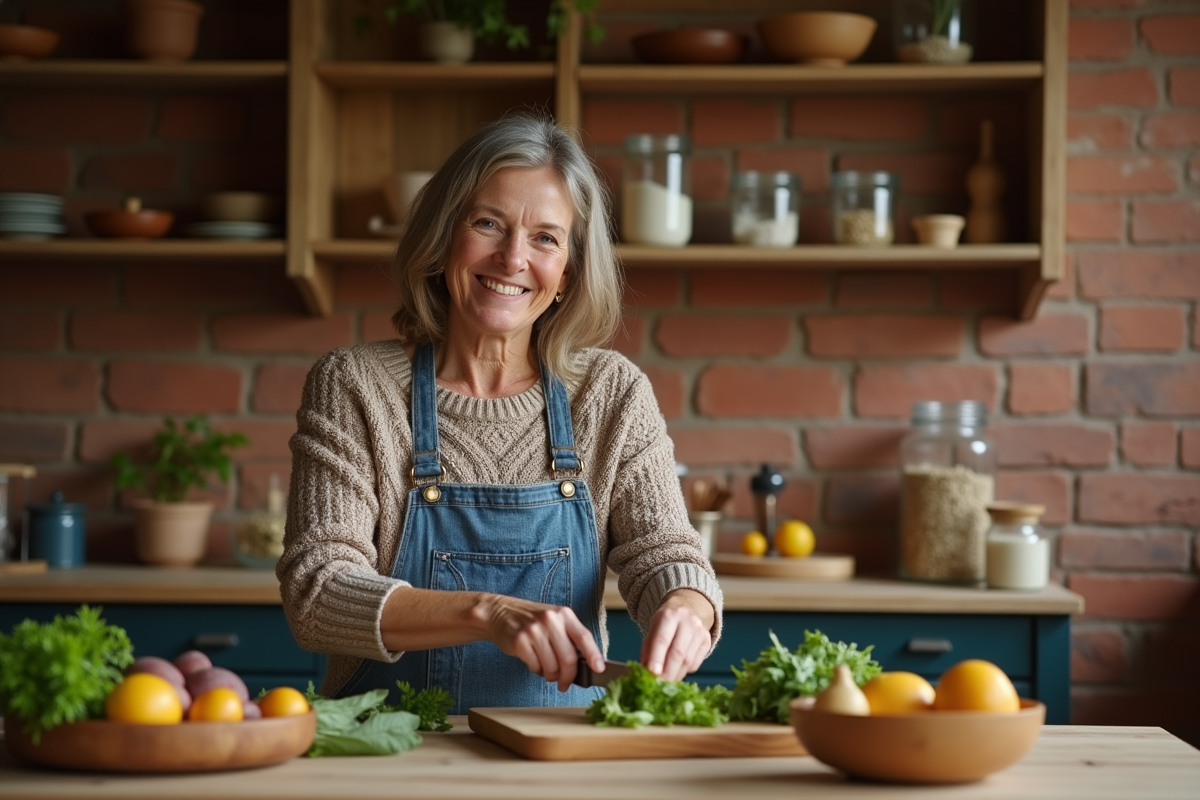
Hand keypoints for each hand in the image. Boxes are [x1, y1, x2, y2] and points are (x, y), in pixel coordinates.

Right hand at [477, 594, 604, 692]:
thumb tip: (586, 664)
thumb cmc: (531, 620)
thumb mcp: (554, 620)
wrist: (499, 612)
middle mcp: (551, 620)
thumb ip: (570, 637)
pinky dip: (537, 671)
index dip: (594, 655)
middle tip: (565, 684)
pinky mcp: (520, 641)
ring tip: (547, 672)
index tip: (599, 669)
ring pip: (552, 666)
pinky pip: (535, 666)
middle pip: (569, 658)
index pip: (584, 637)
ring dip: (551, 676)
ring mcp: (534, 630)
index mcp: (564, 614)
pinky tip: (534, 664)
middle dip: (569, 677)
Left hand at [640, 589, 714, 681]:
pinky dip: (684, 671)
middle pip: (678, 653)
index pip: (662, 639)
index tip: (651, 673)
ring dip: (675, 675)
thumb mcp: (652, 628)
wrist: (687, 608)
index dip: (657, 658)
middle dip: (667, 672)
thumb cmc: (666, 622)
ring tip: (665, 681)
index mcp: (669, 615)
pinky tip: (677, 670)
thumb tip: (644, 669)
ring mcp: (700, 631)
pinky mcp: (707, 641)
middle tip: (657, 685)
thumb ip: (647, 648)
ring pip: (688, 661)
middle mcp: (687, 621)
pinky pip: (695, 663)